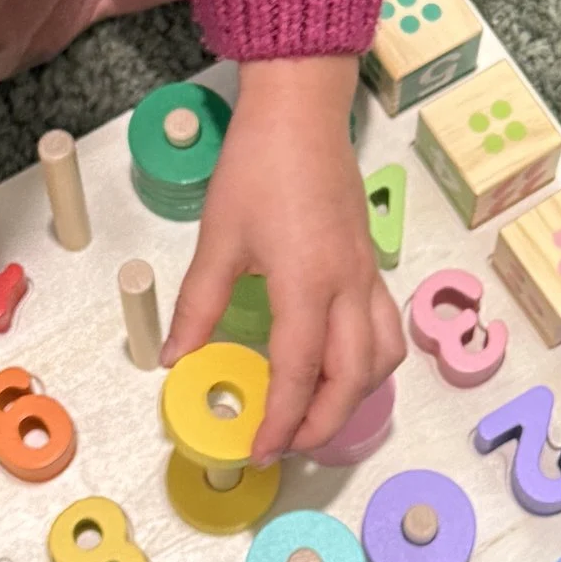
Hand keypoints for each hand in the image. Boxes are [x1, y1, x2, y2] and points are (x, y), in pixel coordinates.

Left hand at [163, 55, 404, 461]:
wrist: (302, 111)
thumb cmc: (258, 165)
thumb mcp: (217, 239)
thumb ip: (199, 306)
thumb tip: (176, 359)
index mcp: (307, 282)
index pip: (300, 373)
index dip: (280, 421)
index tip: (258, 450)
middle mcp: (348, 285)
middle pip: (352, 378)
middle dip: (322, 424)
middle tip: (286, 446)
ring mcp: (366, 274)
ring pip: (382, 357)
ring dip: (354, 396)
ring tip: (314, 413)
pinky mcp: (370, 264)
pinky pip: (384, 328)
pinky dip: (366, 362)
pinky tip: (335, 365)